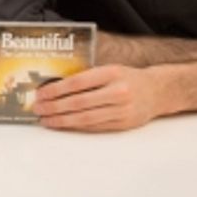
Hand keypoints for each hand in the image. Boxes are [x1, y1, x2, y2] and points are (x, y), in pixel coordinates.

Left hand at [31, 65, 161, 131]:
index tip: (41, 93)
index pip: (77, 82)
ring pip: (85, 118)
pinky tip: (63, 125)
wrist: (158, 91)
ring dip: (62, 120)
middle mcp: (118, 92)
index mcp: (111, 73)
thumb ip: (87, 77)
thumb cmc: (128, 78)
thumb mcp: (109, 69)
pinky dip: (76, 126)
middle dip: (54, 107)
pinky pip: (95, 127)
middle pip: (79, 103)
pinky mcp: (123, 124)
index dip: (56, 89)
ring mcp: (122, 110)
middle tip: (38, 109)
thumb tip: (54, 87)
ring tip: (46, 120)